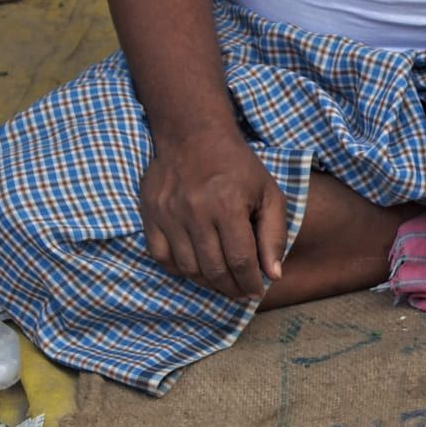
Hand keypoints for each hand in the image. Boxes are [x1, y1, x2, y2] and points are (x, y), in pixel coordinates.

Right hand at [140, 130, 287, 301]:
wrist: (193, 135)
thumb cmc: (238, 167)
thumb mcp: (269, 194)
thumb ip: (274, 235)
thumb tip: (273, 275)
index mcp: (228, 205)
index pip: (240, 260)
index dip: (250, 283)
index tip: (256, 291)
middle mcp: (196, 211)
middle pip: (213, 269)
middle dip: (231, 288)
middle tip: (240, 291)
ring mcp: (169, 214)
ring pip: (188, 268)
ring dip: (207, 282)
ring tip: (221, 280)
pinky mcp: (151, 214)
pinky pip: (161, 256)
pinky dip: (179, 269)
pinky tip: (195, 266)